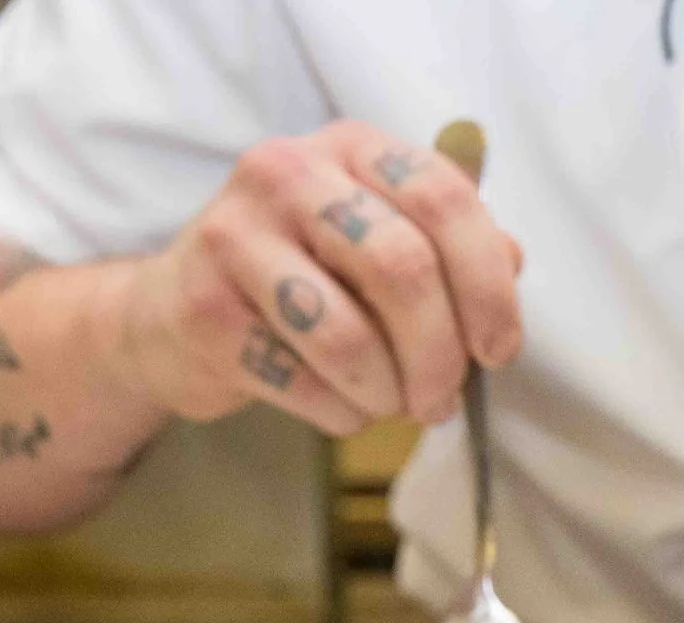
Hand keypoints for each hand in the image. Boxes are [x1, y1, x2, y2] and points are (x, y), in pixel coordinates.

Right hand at [108, 120, 523, 435]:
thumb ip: (447, 245)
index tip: (498, 349)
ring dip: (389, 393)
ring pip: (349, 337)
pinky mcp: (203, 309)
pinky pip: (301, 381)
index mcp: (351, 146)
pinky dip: (341, 414)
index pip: (444, 198)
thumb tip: (510, 260)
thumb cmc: (303, 278)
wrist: (173, 315)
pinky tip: (340, 406)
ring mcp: (235, 236)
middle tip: (443, 398)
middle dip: (440, 354)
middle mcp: (287, 172)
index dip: (487, 285)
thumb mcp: (379, 240)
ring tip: (393, 404)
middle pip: (403, 268)